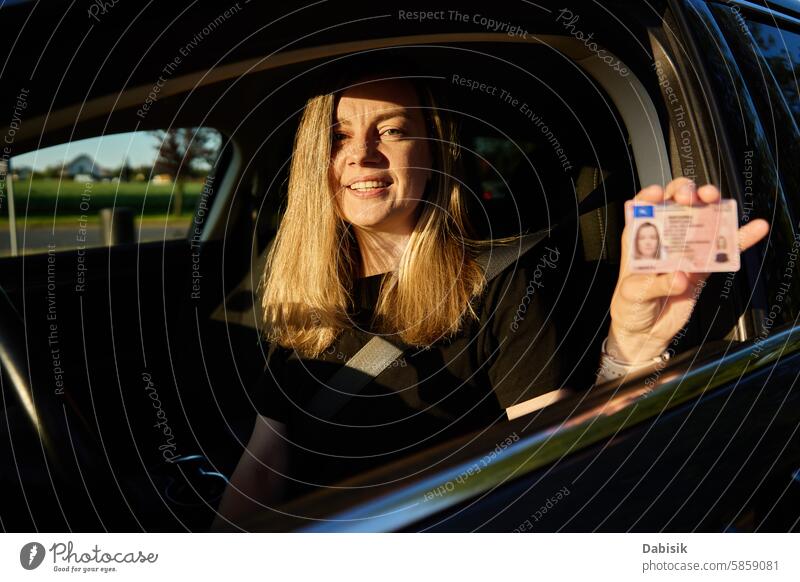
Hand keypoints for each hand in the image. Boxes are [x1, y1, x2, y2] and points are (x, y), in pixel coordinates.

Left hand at [606, 178, 769, 361]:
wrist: (645, 333)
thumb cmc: (629, 308)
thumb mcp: (632, 294)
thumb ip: (654, 284)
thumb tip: (680, 276)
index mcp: (639, 240)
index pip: (643, 209)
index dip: (651, 197)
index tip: (659, 195)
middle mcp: (663, 240)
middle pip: (676, 206)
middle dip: (686, 194)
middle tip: (692, 198)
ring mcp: (684, 251)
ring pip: (701, 219)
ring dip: (711, 205)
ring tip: (717, 201)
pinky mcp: (702, 267)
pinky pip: (722, 249)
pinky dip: (738, 238)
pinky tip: (753, 228)